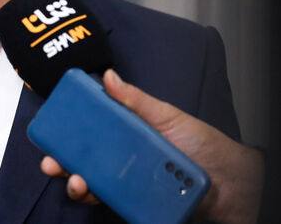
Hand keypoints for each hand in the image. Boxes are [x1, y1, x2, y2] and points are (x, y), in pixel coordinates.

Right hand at [40, 69, 262, 223]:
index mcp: (122, 137)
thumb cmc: (201, 144)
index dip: (65, 136)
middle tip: (52, 164)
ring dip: (77, 185)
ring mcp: (126, 184)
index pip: (87, 136)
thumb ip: (136, 100)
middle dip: (61, 165)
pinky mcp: (136, 204)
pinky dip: (99, 200)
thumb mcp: (166, 115)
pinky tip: (96, 194)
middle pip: (82, 163)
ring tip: (77, 182)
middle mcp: (120, 162)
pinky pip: (112, 203)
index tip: (48, 133)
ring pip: (91, 187)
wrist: (231, 180)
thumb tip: (110, 76)